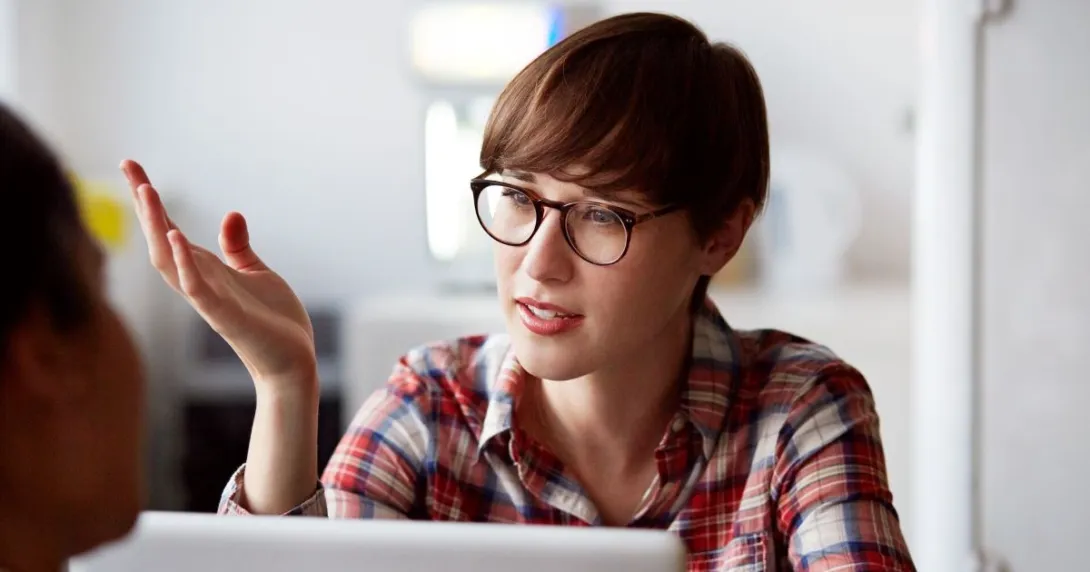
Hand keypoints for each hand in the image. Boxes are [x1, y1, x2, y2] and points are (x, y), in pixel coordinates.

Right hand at [121, 160, 316, 392]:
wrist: (292, 362)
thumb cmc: (273, 321)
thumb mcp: (256, 273)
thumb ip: (237, 247)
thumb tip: (231, 213)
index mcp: (206, 270)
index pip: (168, 230)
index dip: (150, 201)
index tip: (133, 166)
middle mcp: (199, 282)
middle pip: (159, 239)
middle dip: (144, 204)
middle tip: (128, 165)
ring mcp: (208, 300)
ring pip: (170, 261)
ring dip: (157, 227)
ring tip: (147, 191)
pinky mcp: (224, 317)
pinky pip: (196, 289)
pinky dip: (184, 264)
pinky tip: (175, 238)